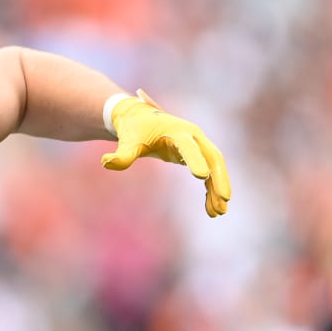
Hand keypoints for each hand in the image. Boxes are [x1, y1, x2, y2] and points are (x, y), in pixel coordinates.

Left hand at [101, 90, 231, 217]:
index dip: (194, 160)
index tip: (201, 176)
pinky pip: (209, 174)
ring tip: (219, 212)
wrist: (139, 118)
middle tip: (225, 199)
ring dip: (218, 188)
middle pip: (213, 157)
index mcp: (177, 131)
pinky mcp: (196, 155)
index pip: (189, 147)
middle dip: (220, 178)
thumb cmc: (133, 129)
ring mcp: (198, 145)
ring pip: (215, 167)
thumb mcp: (127, 140)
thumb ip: (122, 153)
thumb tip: (107, 162)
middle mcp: (193, 136)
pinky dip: (211, 190)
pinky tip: (211, 209)